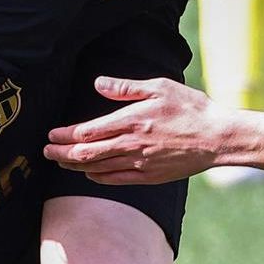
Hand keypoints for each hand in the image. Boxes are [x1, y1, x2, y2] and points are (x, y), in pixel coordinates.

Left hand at [45, 76, 229, 184]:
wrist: (217, 138)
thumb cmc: (191, 108)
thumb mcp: (160, 87)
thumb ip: (126, 88)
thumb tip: (98, 84)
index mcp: (132, 120)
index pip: (88, 132)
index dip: (65, 136)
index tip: (50, 136)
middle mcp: (132, 145)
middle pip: (86, 153)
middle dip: (61, 154)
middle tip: (46, 152)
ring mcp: (140, 163)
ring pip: (98, 168)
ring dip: (75, 166)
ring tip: (60, 163)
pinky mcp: (149, 176)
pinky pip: (116, 180)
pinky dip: (98, 177)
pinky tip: (89, 174)